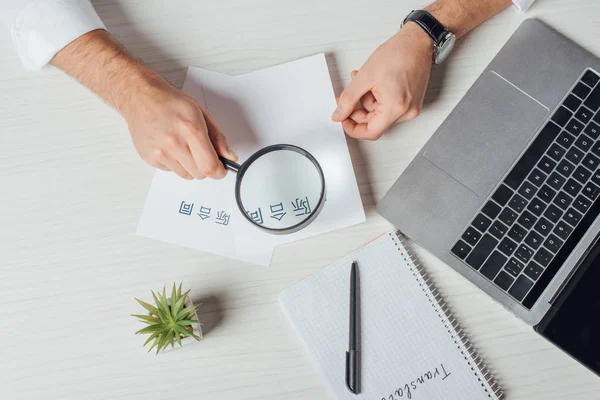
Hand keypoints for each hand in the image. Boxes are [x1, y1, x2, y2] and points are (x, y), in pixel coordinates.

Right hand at [124, 81, 236, 179]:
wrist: (141, 97)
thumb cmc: (170, 102)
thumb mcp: (201, 113)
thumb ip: (218, 137)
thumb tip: (229, 156)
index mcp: (191, 130)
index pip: (210, 166)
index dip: (219, 171)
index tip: (221, 169)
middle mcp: (174, 143)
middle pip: (199, 174)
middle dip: (205, 167)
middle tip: (202, 153)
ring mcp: (160, 152)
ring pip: (186, 175)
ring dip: (190, 166)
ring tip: (184, 146)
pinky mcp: (150, 158)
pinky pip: (171, 171)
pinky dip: (175, 163)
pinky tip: (171, 147)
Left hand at [331, 23, 433, 139]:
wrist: (419, 41)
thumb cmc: (399, 53)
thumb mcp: (365, 76)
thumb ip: (348, 98)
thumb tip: (339, 114)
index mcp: (396, 108)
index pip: (371, 132)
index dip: (353, 129)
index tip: (343, 120)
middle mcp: (406, 112)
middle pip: (375, 123)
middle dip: (358, 110)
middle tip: (346, 97)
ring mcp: (411, 108)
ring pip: (380, 114)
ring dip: (367, 100)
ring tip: (362, 81)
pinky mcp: (412, 102)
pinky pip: (390, 107)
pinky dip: (378, 98)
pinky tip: (373, 84)